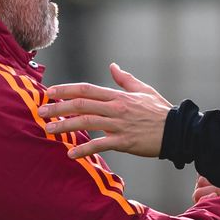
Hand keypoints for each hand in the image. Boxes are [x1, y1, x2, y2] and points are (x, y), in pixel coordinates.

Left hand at [39, 64, 172, 158]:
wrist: (178, 131)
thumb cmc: (161, 111)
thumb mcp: (143, 90)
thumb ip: (125, 79)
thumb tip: (113, 66)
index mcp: (118, 96)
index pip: (87, 89)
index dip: (66, 90)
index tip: (49, 93)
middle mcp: (116, 108)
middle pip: (81, 104)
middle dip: (58, 107)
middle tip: (40, 112)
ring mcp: (120, 125)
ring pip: (86, 122)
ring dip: (65, 126)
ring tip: (48, 130)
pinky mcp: (125, 142)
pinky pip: (101, 145)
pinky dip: (85, 149)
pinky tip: (71, 153)